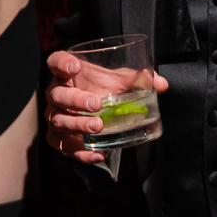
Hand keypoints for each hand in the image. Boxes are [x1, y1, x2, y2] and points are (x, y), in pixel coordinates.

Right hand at [45, 50, 169, 165]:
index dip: (61, 63)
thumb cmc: (101, 88)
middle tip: (96, 104)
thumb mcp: (117, 80)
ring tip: (98, 126)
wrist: (89, 110)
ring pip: (58, 121)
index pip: (55, 62)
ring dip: (77, 125)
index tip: (75, 66)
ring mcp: (55, 116)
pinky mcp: (59, 138)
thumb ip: (136, 79)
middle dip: (75, 100)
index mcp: (67, 75)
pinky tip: (98, 154)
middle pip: (57, 95)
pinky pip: (65, 147)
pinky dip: (81, 153)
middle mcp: (56, 94)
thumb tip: (161, 84)